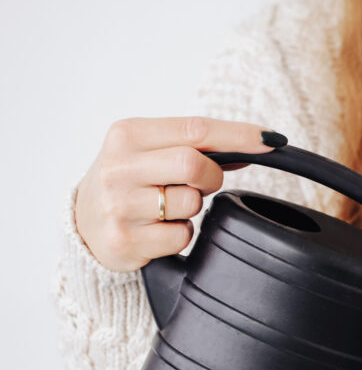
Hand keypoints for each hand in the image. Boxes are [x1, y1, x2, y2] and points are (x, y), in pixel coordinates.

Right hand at [74, 116, 285, 271]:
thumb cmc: (128, 181)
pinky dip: (181, 234)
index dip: (239, 135)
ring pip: (191, 203)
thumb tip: (259, 143)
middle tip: (201, 184)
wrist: (83, 225)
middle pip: (195, 166)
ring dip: (193, 208)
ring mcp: (119, 205)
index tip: (272, 140)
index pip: (196, 129)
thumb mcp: (150, 151)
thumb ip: (197, 146)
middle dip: (212, 178)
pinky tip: (159, 229)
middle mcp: (119, 167)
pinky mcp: (125, 240)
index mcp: (127, 135)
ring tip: (167, 206)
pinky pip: (182, 236)